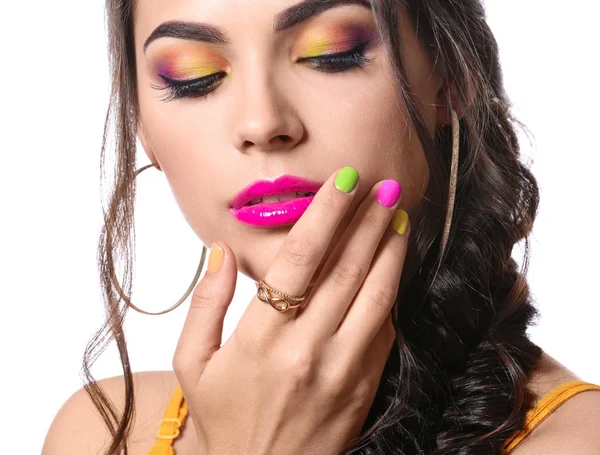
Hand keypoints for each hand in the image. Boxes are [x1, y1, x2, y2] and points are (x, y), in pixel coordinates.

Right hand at [173, 166, 409, 454]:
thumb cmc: (221, 420)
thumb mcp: (192, 364)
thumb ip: (205, 304)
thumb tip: (222, 252)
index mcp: (260, 339)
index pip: (300, 260)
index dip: (325, 215)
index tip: (343, 182)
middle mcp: (306, 350)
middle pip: (345, 270)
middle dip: (369, 221)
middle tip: (385, 186)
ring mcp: (341, 371)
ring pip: (375, 296)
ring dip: (391, 251)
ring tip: (400, 215)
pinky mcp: (363, 387)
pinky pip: (383, 331)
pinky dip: (389, 293)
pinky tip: (392, 266)